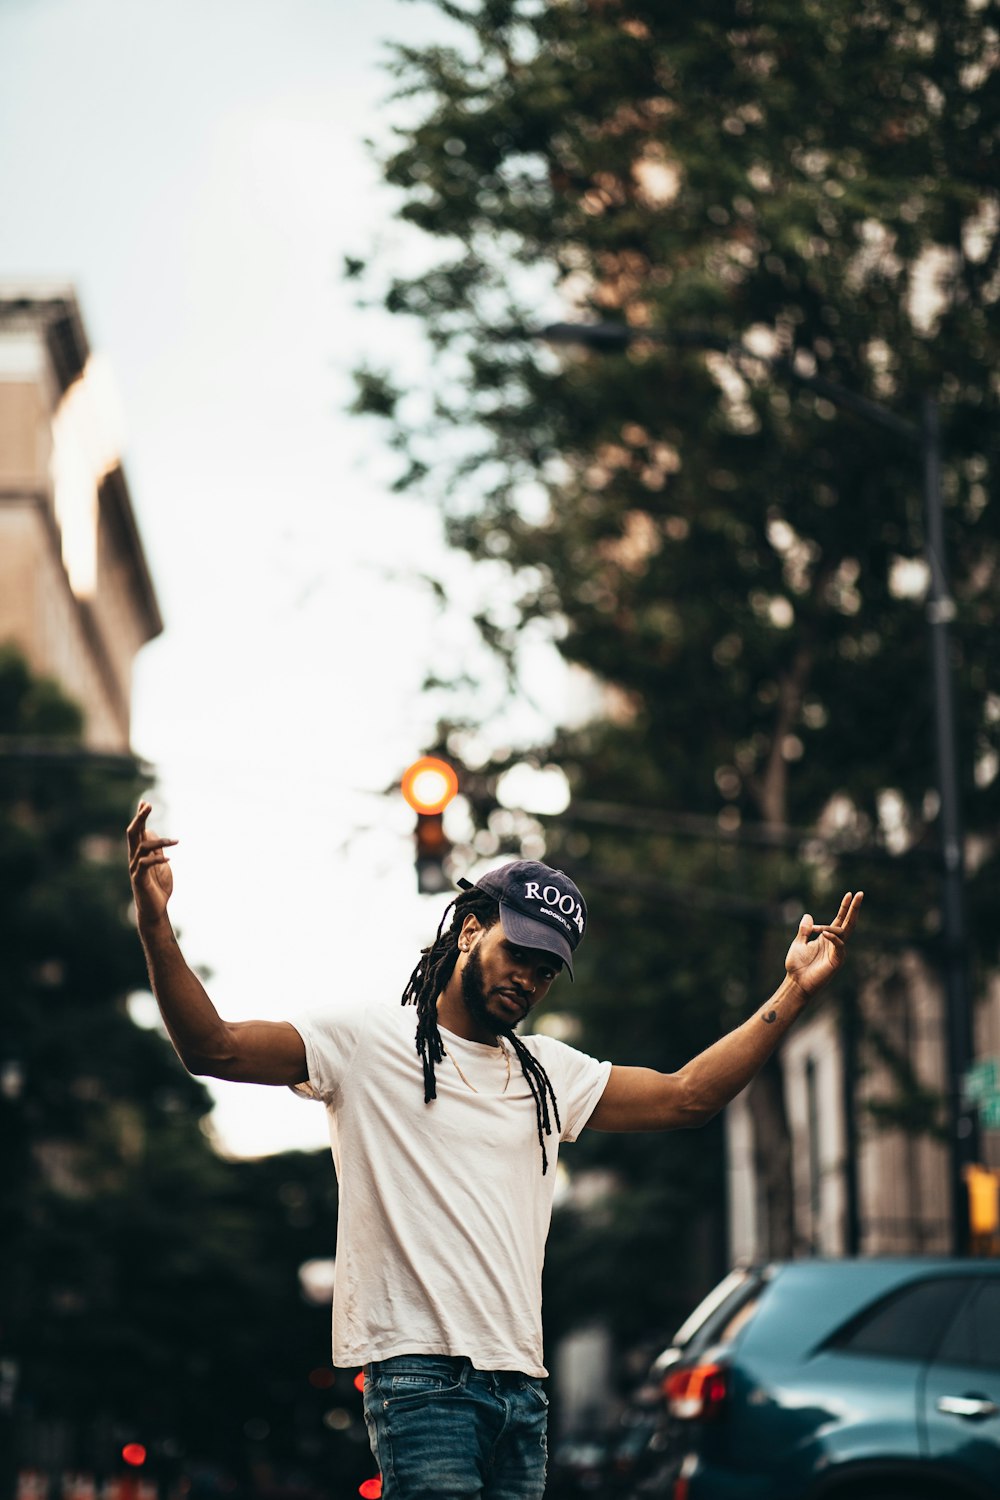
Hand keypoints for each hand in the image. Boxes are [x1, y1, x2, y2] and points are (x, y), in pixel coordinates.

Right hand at [127, 801, 177, 923]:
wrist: (154, 910)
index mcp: (139, 853)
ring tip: (176, 842)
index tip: (145, 802)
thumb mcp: (160, 864)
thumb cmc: (158, 887)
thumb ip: (156, 850)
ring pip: (141, 847)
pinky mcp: (139, 880)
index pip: (137, 831)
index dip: (140, 816)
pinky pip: (145, 865)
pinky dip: (158, 860)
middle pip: (132, 834)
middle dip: (139, 818)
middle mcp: (134, 858)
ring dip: (159, 842)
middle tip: (148, 805)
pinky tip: (169, 859)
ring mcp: (135, 869)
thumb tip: (152, 833)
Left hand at [784, 890, 862, 996]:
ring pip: (843, 933)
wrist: (796, 983)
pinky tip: (824, 934)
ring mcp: (837, 952)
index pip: (839, 920)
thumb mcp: (798, 943)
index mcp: (827, 938)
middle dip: (853, 909)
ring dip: (832, 928)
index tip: (850, 894)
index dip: (845, 907)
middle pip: (848, 923)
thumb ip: (804, 930)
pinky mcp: (837, 961)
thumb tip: (808, 915)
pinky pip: (839, 946)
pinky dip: (833, 938)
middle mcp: (835, 943)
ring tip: (818, 931)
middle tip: (860, 894)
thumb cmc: (797, 966)